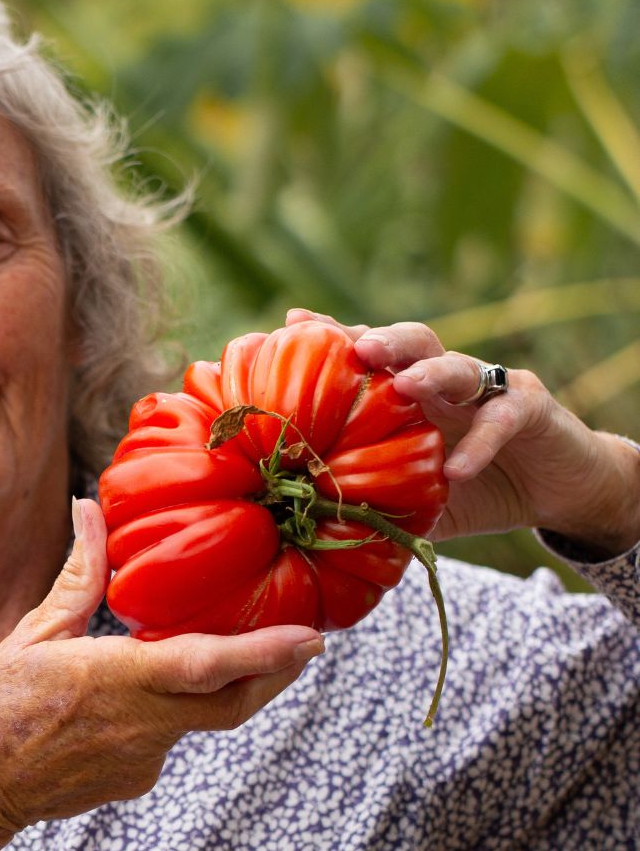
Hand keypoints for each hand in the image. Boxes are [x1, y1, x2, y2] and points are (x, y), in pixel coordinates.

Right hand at [0, 498, 322, 850]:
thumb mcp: (33, 634)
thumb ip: (78, 575)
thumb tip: (90, 509)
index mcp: (114, 680)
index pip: (206, 666)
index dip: (265, 653)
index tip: (310, 638)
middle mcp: (140, 725)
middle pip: (232, 704)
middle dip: (275, 673)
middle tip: (305, 644)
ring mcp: (141, 761)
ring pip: (199, 718)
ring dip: (215, 687)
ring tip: (217, 650)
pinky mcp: (134, 781)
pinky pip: (166, 738)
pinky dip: (166, 711)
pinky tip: (130, 699)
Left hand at [286, 308, 639, 555]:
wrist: (556, 493)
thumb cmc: (474, 488)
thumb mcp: (417, 499)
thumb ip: (376, 503)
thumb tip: (314, 528)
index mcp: (410, 391)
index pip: (370, 354)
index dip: (334, 335)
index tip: (293, 323)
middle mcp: (445, 379)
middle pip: (413, 342)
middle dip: (382, 340)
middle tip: (357, 348)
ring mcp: (489, 389)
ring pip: (459, 367)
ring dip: (431, 373)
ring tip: (404, 384)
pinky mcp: (532, 410)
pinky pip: (503, 419)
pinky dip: (480, 443)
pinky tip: (457, 469)